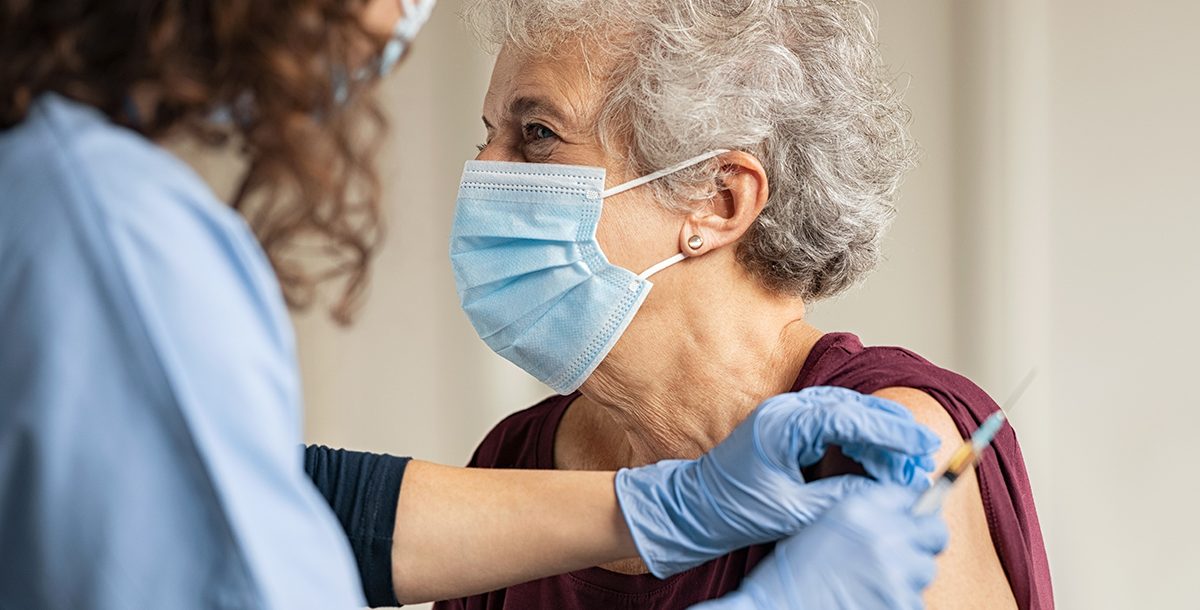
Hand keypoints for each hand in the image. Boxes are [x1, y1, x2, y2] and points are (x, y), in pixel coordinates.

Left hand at [615, 386, 939, 576]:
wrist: (696, 508)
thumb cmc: (734, 509)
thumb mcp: (793, 511)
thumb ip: (841, 498)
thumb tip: (886, 492)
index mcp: (782, 425)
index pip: (848, 417)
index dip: (890, 431)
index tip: (921, 444)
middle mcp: (785, 410)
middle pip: (852, 407)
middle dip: (891, 431)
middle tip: (923, 454)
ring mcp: (786, 414)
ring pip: (846, 412)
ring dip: (878, 434)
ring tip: (906, 461)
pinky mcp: (788, 426)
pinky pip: (833, 422)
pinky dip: (859, 438)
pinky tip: (876, 459)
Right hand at [693, 484, 948, 609]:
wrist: (777, 608)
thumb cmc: (792, 574)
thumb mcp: (823, 526)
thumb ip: (866, 516)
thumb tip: (906, 516)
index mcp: (860, 510)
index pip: (912, 497)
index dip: (915, 510)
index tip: (915, 520)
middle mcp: (883, 535)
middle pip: (935, 532)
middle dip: (923, 542)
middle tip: (903, 555)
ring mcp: (897, 573)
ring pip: (926, 570)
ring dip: (908, 576)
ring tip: (873, 584)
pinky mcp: (902, 604)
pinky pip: (917, 601)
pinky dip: (897, 602)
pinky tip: (870, 601)